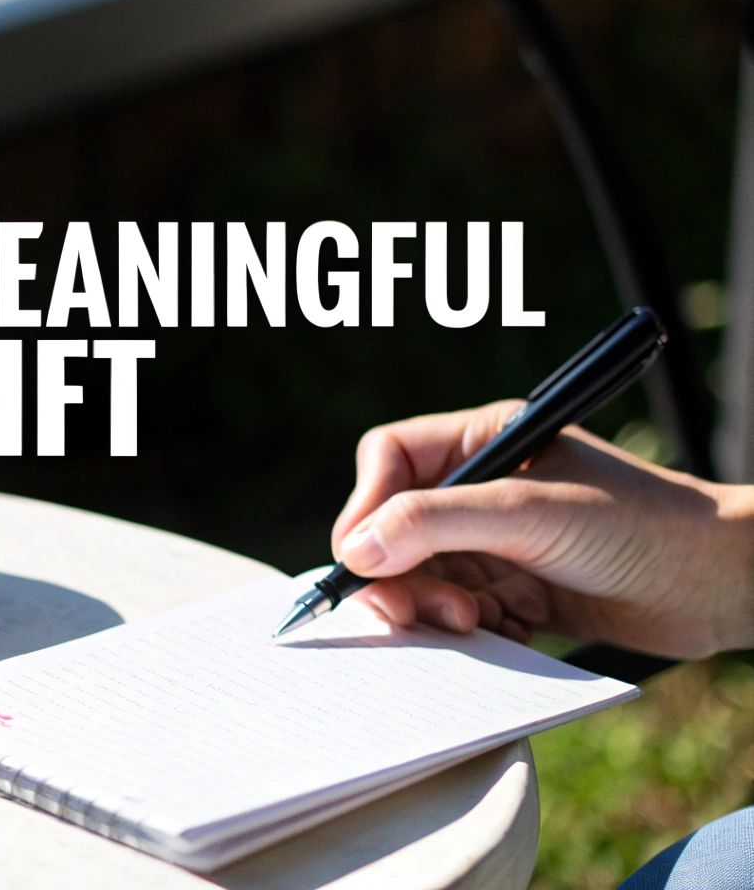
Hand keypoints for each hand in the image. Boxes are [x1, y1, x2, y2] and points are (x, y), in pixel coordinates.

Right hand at [331, 400, 753, 658]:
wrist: (722, 584)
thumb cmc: (639, 524)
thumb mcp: (527, 512)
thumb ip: (433, 522)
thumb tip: (355, 549)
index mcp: (484, 441)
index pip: (389, 459)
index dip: (365, 505)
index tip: (360, 556)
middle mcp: (482, 488)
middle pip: (394, 528)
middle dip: (400, 573)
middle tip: (416, 612)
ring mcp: (497, 542)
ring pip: (420, 577)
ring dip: (434, 606)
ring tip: (476, 621)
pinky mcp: (514, 592)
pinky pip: (456, 613)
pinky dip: (465, 630)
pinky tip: (502, 631)